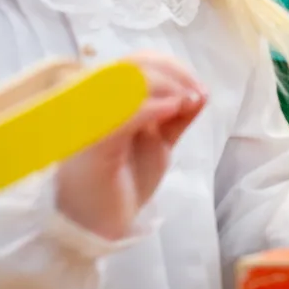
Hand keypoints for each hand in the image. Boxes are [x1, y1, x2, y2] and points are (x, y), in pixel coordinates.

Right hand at [55, 52, 206, 240]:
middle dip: (174, 75)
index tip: (199, 89)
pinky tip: (174, 110)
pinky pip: (120, 115)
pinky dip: (151, 107)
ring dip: (166, 86)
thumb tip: (199, 93)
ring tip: (188, 102)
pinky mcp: (93, 145)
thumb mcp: (158, 144)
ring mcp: (89, 122)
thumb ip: (174, 118)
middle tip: (197, 95)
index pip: (135, 63)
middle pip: (131, 66)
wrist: (99, 225)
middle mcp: (91, 105)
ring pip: (124, 83)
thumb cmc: (124, 182)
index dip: (172, 68)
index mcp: (105, 101)